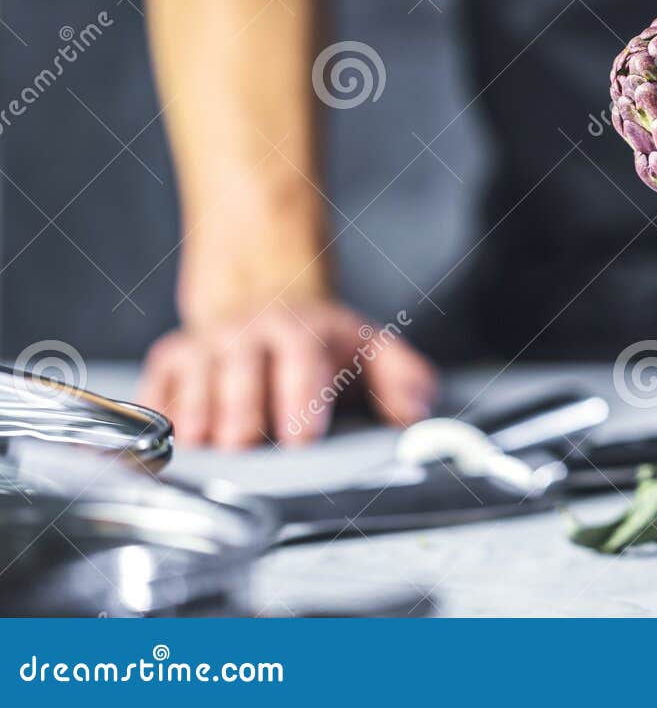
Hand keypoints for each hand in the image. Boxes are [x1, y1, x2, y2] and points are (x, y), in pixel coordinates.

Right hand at [137, 300, 436, 448]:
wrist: (266, 297)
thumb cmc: (323, 345)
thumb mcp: (374, 350)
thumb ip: (404, 381)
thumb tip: (415, 417)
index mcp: (304, 331)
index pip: (302, 359)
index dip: (301, 396)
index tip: (303, 434)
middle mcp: (249, 335)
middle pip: (240, 373)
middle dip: (242, 410)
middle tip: (246, 444)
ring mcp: (206, 347)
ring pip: (196, 382)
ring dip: (198, 416)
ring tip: (205, 445)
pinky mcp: (170, 362)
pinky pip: (156, 390)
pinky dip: (156, 417)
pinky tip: (162, 445)